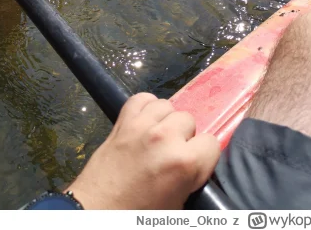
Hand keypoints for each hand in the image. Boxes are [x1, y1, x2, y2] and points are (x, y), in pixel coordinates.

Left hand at [64, 93, 220, 209]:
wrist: (99, 211)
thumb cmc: (140, 213)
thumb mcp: (179, 201)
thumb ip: (194, 173)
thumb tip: (200, 157)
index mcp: (184, 162)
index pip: (211, 143)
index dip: (203, 155)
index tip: (193, 165)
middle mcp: (165, 137)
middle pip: (188, 119)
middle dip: (183, 136)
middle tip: (171, 153)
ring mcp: (142, 125)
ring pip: (167, 105)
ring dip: (165, 120)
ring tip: (157, 137)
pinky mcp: (123, 121)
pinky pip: (141, 98)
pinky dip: (146, 106)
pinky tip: (145, 121)